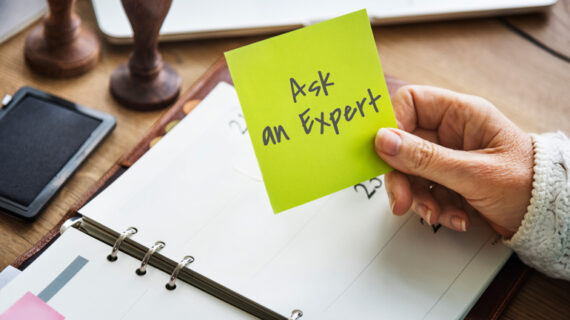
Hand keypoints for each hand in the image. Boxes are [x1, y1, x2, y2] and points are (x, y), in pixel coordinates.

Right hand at [375, 85, 533, 236]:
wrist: (548, 218)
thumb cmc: (529, 184)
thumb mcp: (474, 172)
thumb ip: (425, 158)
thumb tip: (383, 140)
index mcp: (461, 114)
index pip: (410, 103)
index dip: (393, 124)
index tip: (385, 152)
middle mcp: (451, 132)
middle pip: (404, 144)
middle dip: (401, 175)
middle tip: (402, 200)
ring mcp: (448, 157)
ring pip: (410, 171)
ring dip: (418, 197)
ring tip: (436, 214)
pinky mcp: (448, 181)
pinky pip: (424, 190)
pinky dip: (433, 207)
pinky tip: (454, 217)